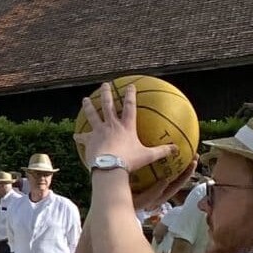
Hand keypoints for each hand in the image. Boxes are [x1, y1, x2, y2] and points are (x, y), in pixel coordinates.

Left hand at [77, 83, 190, 212]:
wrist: (110, 168)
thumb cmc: (129, 161)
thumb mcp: (148, 156)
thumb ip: (162, 151)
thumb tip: (177, 149)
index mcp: (126, 126)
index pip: (130, 106)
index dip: (130, 94)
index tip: (130, 85)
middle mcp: (112, 125)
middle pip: (108, 105)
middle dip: (106, 93)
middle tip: (104, 84)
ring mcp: (99, 131)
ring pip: (92, 115)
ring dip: (88, 106)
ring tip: (85, 99)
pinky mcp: (89, 140)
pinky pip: (83, 137)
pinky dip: (79, 136)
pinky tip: (75, 136)